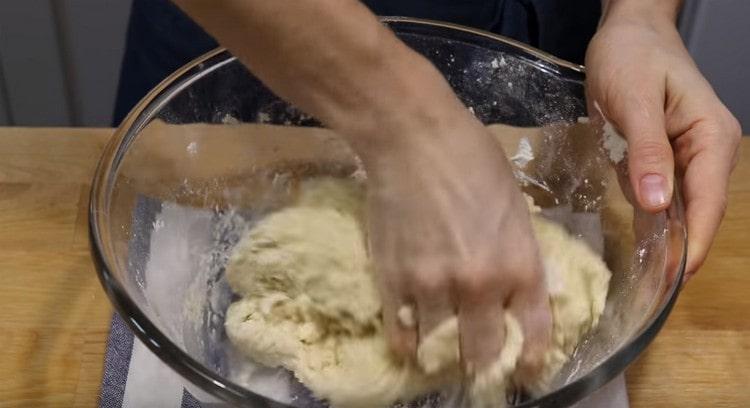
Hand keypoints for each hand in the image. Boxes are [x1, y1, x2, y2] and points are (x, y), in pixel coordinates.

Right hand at [360, 105, 551, 377]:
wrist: (411, 137)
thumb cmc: (471, 157)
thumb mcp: (515, 206)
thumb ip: (516, 253)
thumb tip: (512, 287)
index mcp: (520, 265)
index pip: (534, 336)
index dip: (529, 362)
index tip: (523, 371)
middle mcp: (480, 286)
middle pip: (485, 353)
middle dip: (485, 364)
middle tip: (479, 366)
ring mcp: (432, 288)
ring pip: (442, 350)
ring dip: (445, 358)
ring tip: (442, 357)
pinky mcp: (392, 282)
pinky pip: (401, 336)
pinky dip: (408, 347)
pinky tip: (412, 347)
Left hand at [585, 9, 740, 279]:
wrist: (625, 33)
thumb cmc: (631, 57)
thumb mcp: (633, 100)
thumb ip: (647, 151)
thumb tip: (659, 205)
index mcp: (712, 138)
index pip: (708, 201)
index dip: (694, 242)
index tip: (675, 278)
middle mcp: (706, 152)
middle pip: (697, 211)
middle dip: (680, 249)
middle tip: (653, 289)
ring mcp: (686, 157)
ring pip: (679, 208)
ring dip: (666, 240)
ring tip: (645, 280)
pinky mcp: (663, 158)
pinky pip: (659, 196)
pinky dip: (651, 220)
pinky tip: (638, 247)